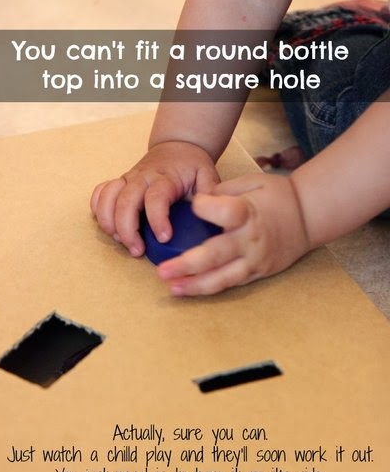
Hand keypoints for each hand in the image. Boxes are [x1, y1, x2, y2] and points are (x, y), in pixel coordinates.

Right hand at [90, 141, 218, 256]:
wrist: (178, 146)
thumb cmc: (192, 166)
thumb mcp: (208, 176)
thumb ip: (210, 194)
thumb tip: (210, 214)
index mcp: (166, 177)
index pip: (156, 197)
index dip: (157, 219)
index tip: (163, 238)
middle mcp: (143, 177)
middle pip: (125, 201)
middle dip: (127, 229)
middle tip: (137, 250)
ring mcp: (128, 179)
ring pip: (108, 197)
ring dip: (109, 222)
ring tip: (120, 242)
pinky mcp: (119, 183)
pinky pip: (100, 194)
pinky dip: (98, 210)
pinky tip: (108, 227)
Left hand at [157, 173, 310, 295]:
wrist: (309, 217)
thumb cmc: (277, 196)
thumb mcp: (252, 182)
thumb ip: (223, 191)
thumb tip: (197, 202)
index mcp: (249, 213)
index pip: (224, 213)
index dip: (204, 207)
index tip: (194, 204)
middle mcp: (250, 240)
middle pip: (216, 255)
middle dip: (187, 265)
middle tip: (162, 271)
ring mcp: (254, 260)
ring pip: (222, 278)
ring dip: (195, 285)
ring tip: (172, 288)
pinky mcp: (257, 273)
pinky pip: (231, 283)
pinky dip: (210, 288)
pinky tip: (189, 289)